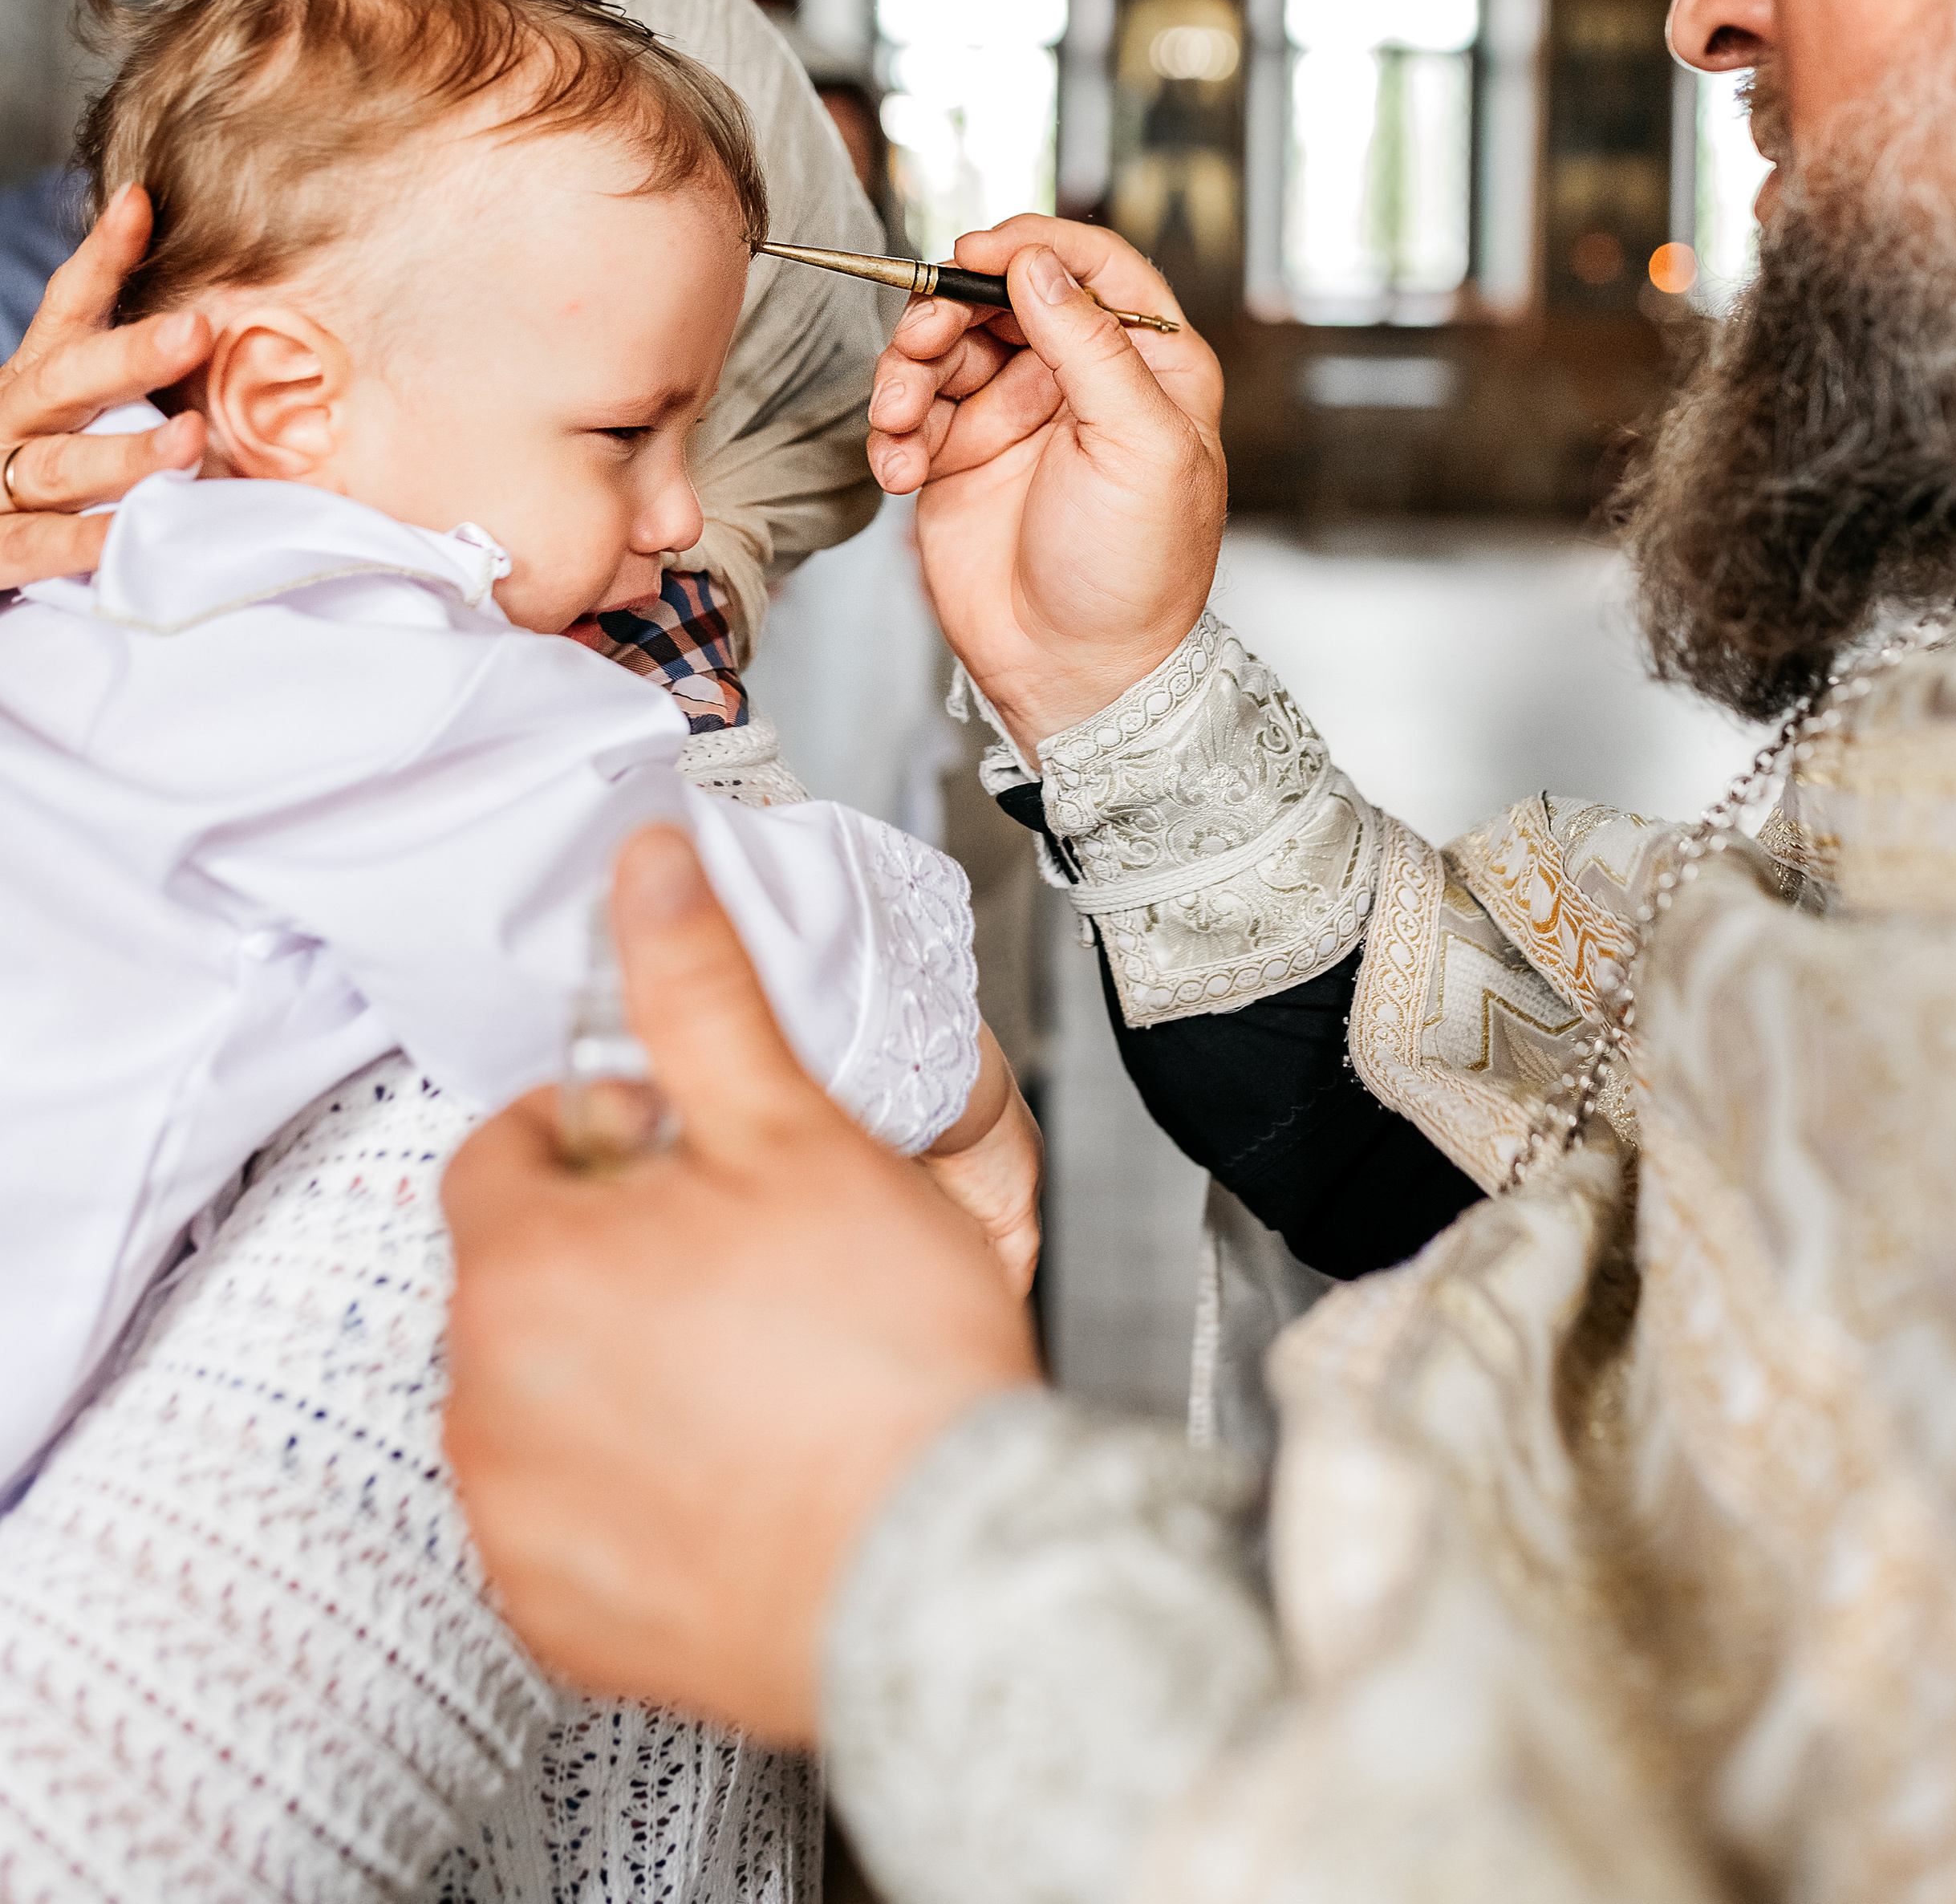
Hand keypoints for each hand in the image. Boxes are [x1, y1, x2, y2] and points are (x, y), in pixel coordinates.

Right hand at [0, 185, 209, 584]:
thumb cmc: (32, 464)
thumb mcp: (72, 406)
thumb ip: (126, 367)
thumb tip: (208, 308)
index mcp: (35, 378)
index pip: (66, 307)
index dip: (100, 257)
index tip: (139, 205)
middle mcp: (10, 420)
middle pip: (67, 380)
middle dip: (129, 355)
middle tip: (194, 333)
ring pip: (61, 465)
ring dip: (125, 455)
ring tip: (187, 441)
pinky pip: (39, 546)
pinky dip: (83, 542)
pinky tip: (129, 532)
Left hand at [441, 824, 1038, 1743]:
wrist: (946, 1572)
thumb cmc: (883, 1359)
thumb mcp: (794, 1128)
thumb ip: (698, 988)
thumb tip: (648, 866)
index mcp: (525, 1264)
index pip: (506, 1151)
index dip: (605, 1136)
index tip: (686, 1156)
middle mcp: (486, 1398)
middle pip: (522, 1272)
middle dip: (611, 1248)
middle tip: (741, 1258)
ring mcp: (516, 1518)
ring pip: (538, 1391)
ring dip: (612, 1364)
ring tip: (748, 1366)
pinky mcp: (556, 1611)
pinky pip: (561, 1512)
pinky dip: (624, 1484)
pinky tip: (730, 1466)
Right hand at [866, 217, 1226, 755]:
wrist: (1077, 675)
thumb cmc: (1135, 572)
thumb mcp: (1138, 446)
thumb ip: (1091, 344)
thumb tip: (1038, 263)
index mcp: (1146, 363)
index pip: (1094, 264)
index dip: (1035, 244)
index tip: (980, 251)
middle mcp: (1078, 378)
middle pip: (998, 297)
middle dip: (947, 310)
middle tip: (921, 341)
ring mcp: (1015, 415)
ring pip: (943, 347)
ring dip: (907, 372)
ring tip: (899, 420)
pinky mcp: (960, 457)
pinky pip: (911, 412)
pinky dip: (891, 432)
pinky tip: (900, 472)